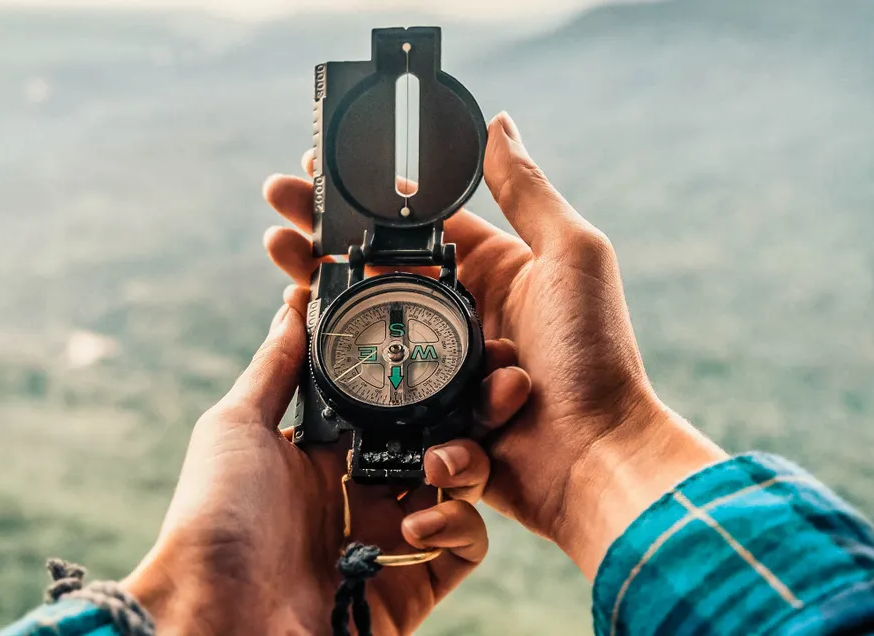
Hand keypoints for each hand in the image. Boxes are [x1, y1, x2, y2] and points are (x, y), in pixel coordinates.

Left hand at [121, 286, 531, 633]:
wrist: (218, 615)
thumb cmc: (214, 519)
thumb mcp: (236, 427)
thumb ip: (276, 367)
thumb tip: (292, 305)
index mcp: (325, 451)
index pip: (394, 400)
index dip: (428, 369)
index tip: (457, 333)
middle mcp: (363, 491)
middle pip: (442, 435)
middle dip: (477, 406)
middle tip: (501, 379)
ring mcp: (391, 536)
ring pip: (464, 484)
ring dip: (468, 461)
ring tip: (440, 460)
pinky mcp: (413, 583)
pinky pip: (467, 545)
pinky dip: (457, 524)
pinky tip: (418, 519)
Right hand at [261, 113, 725, 576]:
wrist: (598, 459)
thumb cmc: (595, 355)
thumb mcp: (571, 255)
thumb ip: (528, 191)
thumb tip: (497, 124)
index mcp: (493, 272)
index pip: (410, 228)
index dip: (358, 205)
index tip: (307, 179)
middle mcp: (464, 319)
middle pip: (376, 280)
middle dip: (322, 255)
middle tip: (276, 236)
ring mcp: (446, 374)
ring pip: (370, 343)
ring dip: (328, 323)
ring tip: (290, 299)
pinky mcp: (436, 424)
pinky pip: (391, 410)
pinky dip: (376, 399)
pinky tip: (350, 370)